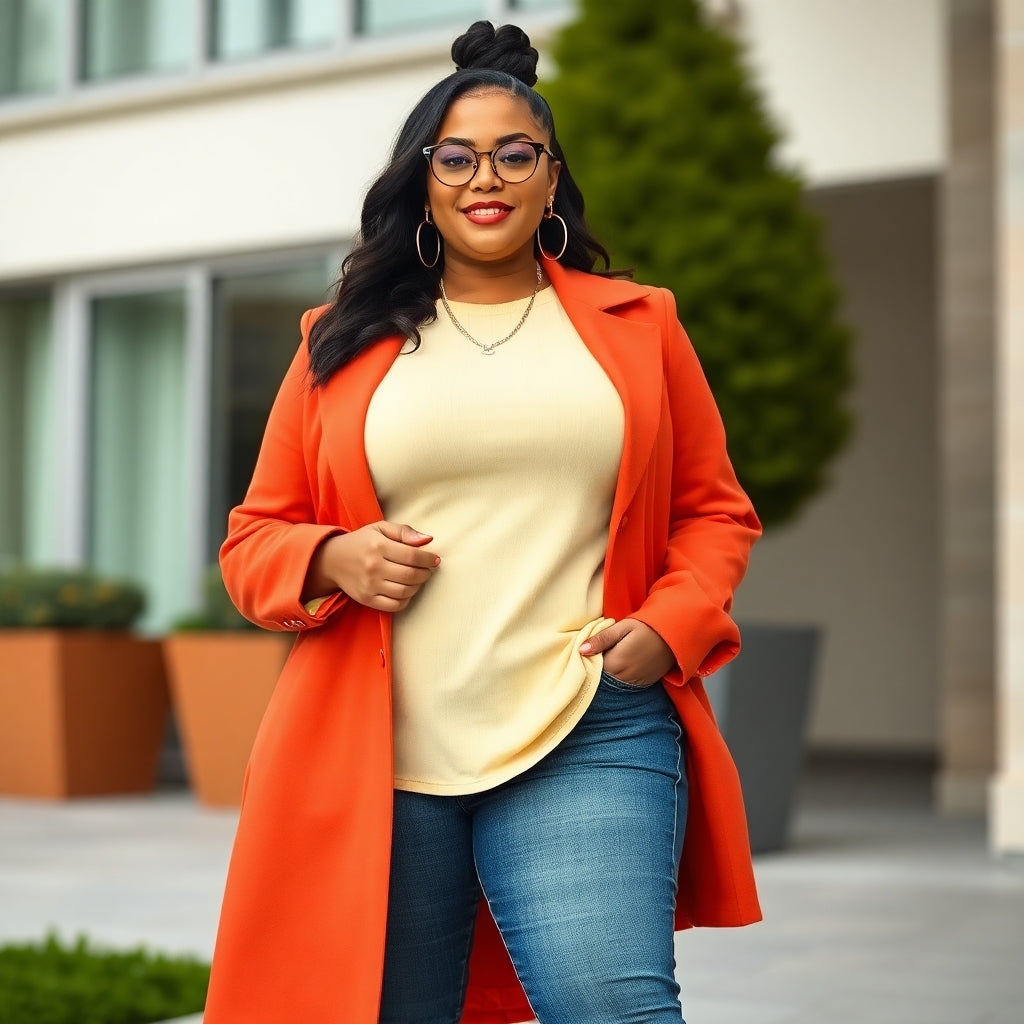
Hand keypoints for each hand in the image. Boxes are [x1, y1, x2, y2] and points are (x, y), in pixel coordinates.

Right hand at [305, 522, 439, 611]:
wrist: (333, 560)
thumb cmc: (362, 542)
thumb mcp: (380, 528)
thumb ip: (404, 531)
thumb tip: (428, 539)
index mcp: (378, 546)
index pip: (412, 555)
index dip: (428, 559)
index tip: (435, 560)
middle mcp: (373, 567)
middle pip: (410, 575)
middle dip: (425, 573)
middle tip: (427, 570)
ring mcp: (369, 585)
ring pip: (404, 592)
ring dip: (417, 586)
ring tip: (417, 579)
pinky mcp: (366, 599)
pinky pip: (394, 606)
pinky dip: (406, 600)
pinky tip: (406, 590)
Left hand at [579, 618, 675, 686]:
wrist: (675, 635)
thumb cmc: (646, 627)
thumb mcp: (622, 627)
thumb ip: (602, 639)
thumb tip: (580, 650)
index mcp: (616, 662)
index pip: (592, 668)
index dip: (589, 660)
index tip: (589, 651)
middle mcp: (625, 677)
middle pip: (601, 678)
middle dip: (596, 668)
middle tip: (599, 653)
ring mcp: (635, 683)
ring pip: (612, 683)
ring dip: (608, 674)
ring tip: (612, 657)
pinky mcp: (643, 684)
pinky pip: (624, 685)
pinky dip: (619, 677)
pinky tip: (622, 665)